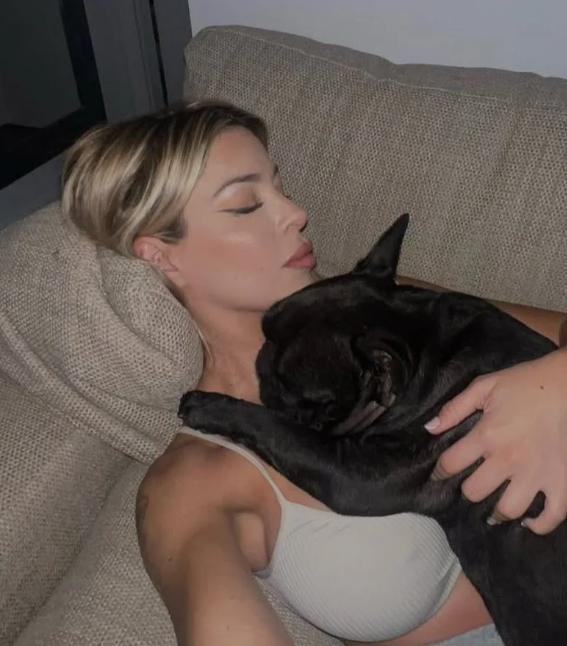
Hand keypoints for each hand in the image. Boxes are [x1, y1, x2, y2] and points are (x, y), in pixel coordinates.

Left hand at [425, 348, 566, 533]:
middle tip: (473, 485)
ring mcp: (537, 472)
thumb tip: (430, 428)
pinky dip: (540, 525)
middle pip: (475, 491)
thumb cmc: (524, 383)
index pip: (451, 463)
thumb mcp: (484, 387)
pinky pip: (552, 515)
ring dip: (498, 513)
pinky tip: (529, 522)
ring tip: (494, 512)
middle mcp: (509, 458)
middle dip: (468, 489)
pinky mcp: (561, 479)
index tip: (438, 475)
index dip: (439, 471)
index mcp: (487, 434)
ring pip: (509, 509)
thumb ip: (454, 408)